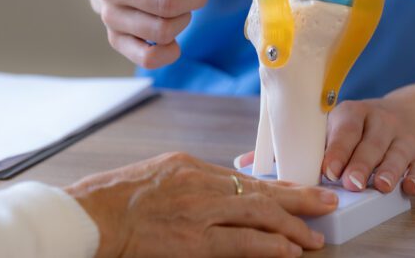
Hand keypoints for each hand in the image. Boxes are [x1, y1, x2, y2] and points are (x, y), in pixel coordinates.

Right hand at [66, 152, 336, 257]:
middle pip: (260, 189)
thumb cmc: (110, 200)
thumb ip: (184, 182)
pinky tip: (289, 249)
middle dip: (298, 196)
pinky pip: (242, 241)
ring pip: (259, 214)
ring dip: (292, 225)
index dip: (275, 185)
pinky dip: (270, 244)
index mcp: (188, 165)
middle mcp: (198, 182)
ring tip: (315, 235)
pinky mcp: (194, 240)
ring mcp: (198, 211)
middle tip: (326, 201)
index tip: (297, 189)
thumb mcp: (152, 176)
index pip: (242, 177)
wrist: (87, 216)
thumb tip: (213, 195)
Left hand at [233, 99, 414, 195]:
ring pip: (397, 154)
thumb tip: (243, 163)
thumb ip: (290, 148)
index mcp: (350, 114)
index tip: (327, 169)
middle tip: (350, 183)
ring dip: (388, 171)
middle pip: (370, 143)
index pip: (343, 130)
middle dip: (359, 163)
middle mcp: (379, 122)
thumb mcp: (328, 130)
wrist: (413, 118)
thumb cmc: (357, 130)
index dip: (336, 149)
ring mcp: (403, 137)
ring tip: (380, 187)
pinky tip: (410, 188)